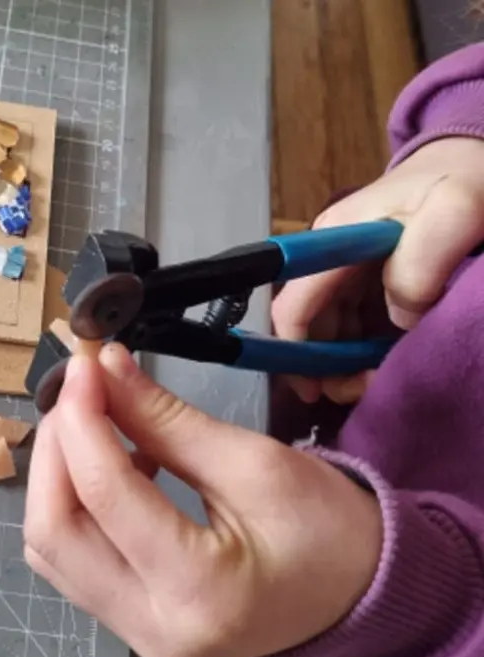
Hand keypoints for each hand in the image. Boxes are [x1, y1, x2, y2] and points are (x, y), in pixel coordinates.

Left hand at [23, 344, 381, 656]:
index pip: (105, 496)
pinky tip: (111, 465)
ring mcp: (139, 638)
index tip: (85, 365)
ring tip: (93, 422)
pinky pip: (74, 560)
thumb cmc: (329, 529)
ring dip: (57, 476)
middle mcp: (156, 631)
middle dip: (56, 449)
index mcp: (201, 593)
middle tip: (80, 391)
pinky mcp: (132, 627)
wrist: (363, 592)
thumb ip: (167, 419)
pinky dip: (76, 504)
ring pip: (52, 549)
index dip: (82, 419)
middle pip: (54, 533)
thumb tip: (105, 369)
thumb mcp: (254, 462)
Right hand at [272, 136, 483, 402]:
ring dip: (344, 363)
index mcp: (332, 239)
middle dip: (324, 365)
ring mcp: (348, 270)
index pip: (294, 304)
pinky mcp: (369, 281)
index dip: (294, 351)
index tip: (313, 390)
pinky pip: (353, 325)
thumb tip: (399, 318)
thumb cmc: (463, 180)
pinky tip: (383, 363)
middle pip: (308, 324)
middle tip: (360, 392)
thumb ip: (420, 263)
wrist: (476, 162)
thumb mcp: (453, 210)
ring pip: (328, 330)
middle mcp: (329, 257)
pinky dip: (362, 351)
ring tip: (376, 382)